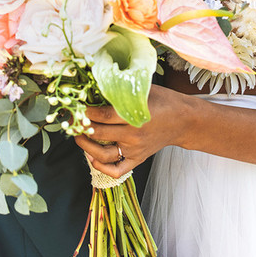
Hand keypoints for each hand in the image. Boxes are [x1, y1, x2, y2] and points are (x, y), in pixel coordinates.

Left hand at [74, 85, 189, 177]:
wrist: (183, 120)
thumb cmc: (163, 100)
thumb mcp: (144, 89)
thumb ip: (123, 91)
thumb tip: (97, 85)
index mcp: (134, 115)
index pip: (103, 115)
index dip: (86, 111)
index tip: (75, 106)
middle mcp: (133, 135)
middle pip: (99, 134)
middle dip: (81, 126)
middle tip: (72, 119)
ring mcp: (135, 150)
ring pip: (103, 154)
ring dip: (86, 146)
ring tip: (78, 136)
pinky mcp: (138, 159)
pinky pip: (117, 171)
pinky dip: (102, 167)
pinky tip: (93, 157)